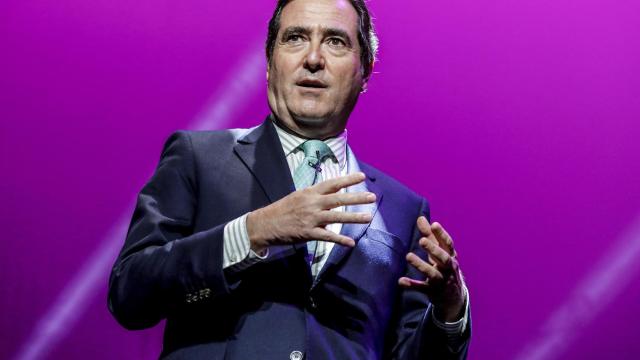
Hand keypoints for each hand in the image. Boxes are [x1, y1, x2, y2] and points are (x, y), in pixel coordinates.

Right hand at [246, 172, 375, 252]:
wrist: (265, 224)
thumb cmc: (282, 210)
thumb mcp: (298, 197)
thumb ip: (316, 198)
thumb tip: (332, 197)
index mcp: (310, 193)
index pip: (332, 183)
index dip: (347, 180)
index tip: (362, 176)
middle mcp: (312, 203)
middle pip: (338, 199)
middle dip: (356, 198)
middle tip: (372, 196)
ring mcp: (311, 218)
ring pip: (336, 217)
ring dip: (354, 218)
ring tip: (369, 217)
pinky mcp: (308, 233)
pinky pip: (327, 236)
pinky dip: (340, 240)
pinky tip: (351, 243)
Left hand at [398, 216, 465, 321]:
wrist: (455, 297)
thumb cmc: (444, 267)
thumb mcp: (439, 251)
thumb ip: (430, 235)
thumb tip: (420, 218)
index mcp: (451, 256)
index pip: (448, 244)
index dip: (441, 234)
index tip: (434, 224)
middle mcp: (448, 268)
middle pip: (443, 258)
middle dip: (433, 249)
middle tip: (422, 240)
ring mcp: (442, 281)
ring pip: (432, 273)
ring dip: (421, 265)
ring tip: (408, 256)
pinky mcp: (433, 291)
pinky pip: (422, 288)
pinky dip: (412, 285)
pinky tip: (401, 281)